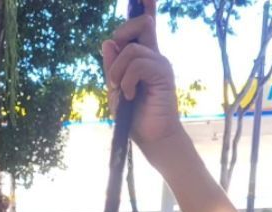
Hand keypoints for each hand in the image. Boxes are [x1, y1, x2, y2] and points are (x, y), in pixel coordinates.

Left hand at [100, 0, 184, 153]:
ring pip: (132, 49)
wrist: (152, 137)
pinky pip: (137, 64)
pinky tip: (130, 95)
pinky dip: (126, 80)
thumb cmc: (134, 115)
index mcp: (143, 56)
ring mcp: (160, 63)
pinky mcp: (163, 74)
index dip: (146, 5)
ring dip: (117, 70)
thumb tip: (108, 41)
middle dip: (122, 36)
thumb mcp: (116, 87)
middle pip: (141, 23)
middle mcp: (154, 55)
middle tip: (116, 65)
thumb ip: (112, 65)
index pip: (146, 24)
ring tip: (121, 90)